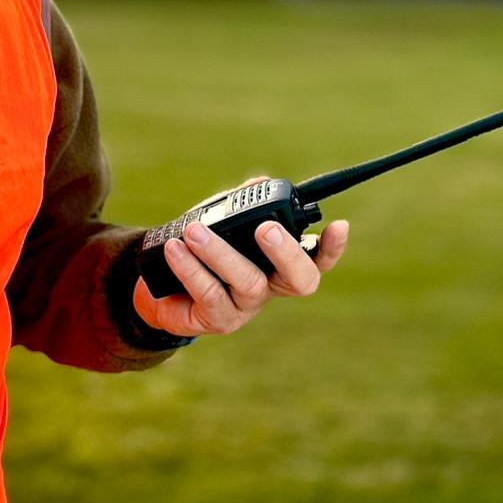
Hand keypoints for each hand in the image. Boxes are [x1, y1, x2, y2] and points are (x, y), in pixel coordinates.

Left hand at [133, 176, 349, 338]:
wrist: (162, 289)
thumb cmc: (202, 252)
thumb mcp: (222, 222)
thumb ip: (242, 205)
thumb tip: (259, 182)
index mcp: (279, 263)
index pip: (316, 258)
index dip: (332, 247)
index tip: (339, 225)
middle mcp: (271, 286)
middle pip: (300, 280)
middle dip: (286, 253)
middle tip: (266, 229)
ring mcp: (247, 307)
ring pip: (248, 282)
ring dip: (220, 252)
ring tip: (194, 231)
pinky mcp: (218, 320)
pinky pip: (210, 294)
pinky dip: (191, 267)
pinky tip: (176, 248)